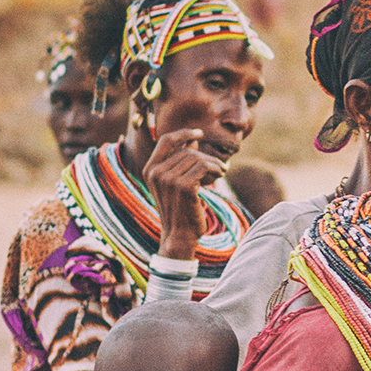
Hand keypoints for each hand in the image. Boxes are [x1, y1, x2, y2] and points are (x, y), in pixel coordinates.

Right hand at [143, 129, 226, 260]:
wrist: (179, 236)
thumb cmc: (180, 210)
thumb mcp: (177, 183)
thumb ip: (181, 161)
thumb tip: (193, 139)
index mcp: (150, 169)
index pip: (166, 140)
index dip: (184, 133)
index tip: (200, 134)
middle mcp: (155, 172)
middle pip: (187, 150)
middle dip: (206, 157)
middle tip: (219, 167)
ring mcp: (168, 179)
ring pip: (197, 158)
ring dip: (213, 164)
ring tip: (221, 172)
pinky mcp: (183, 186)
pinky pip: (204, 167)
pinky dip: (215, 169)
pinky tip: (220, 175)